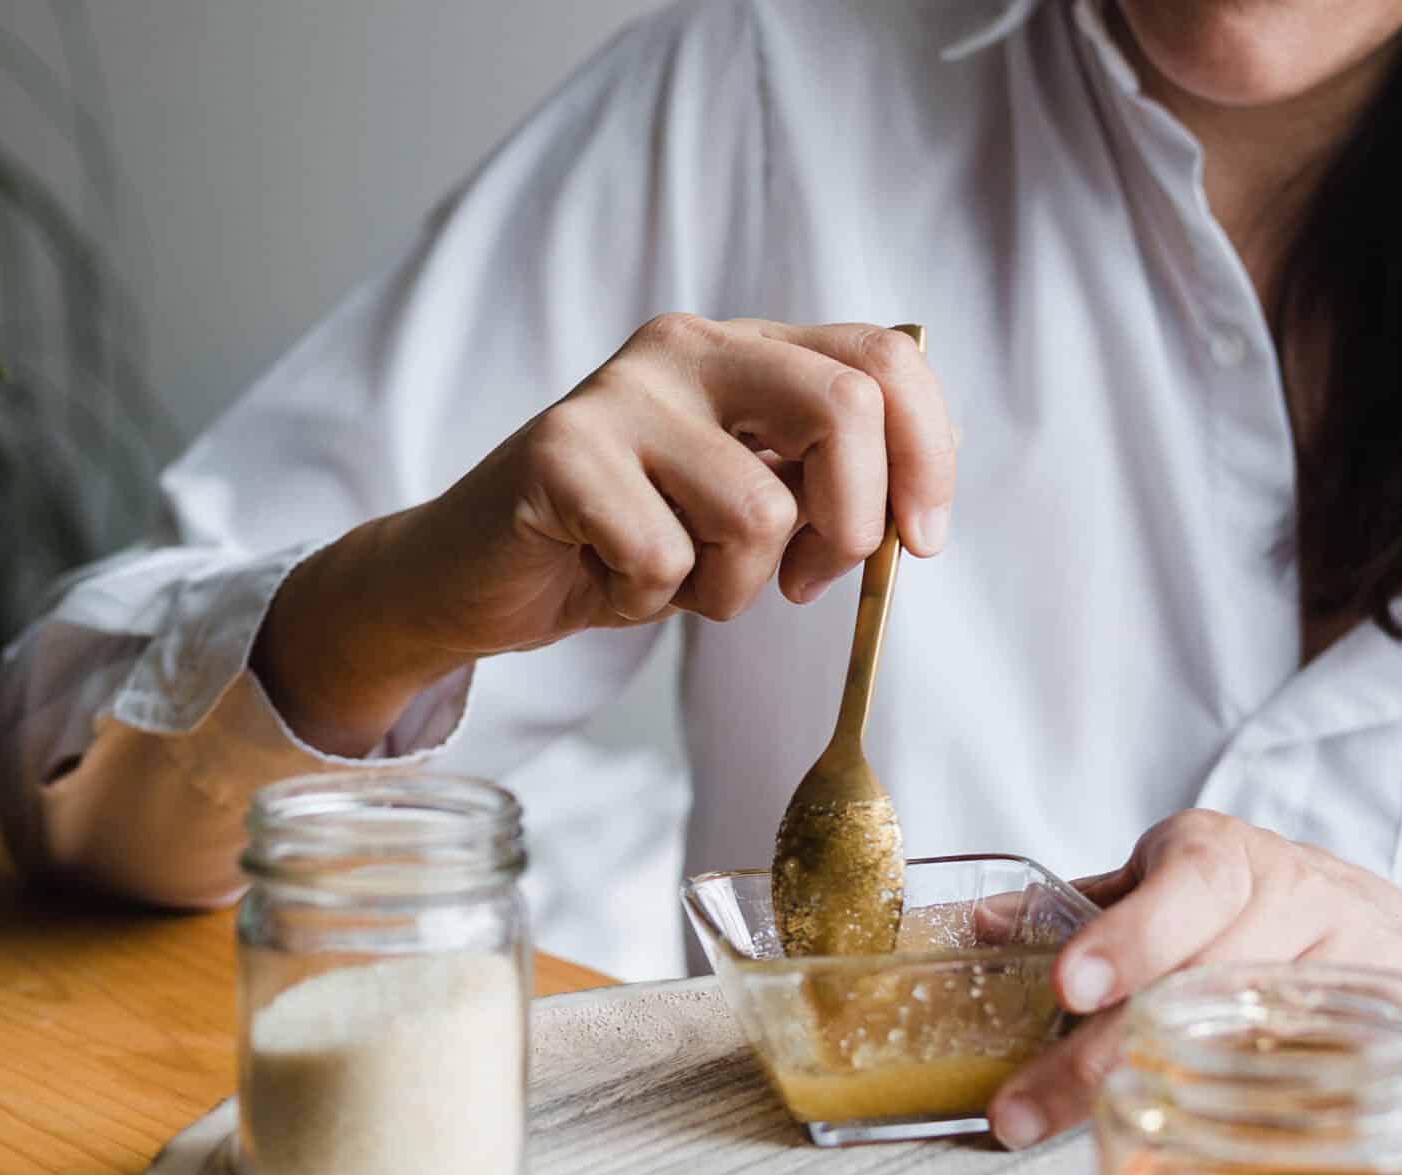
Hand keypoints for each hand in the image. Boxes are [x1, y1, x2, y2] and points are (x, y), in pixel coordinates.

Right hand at [255, 315, 956, 752]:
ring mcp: (621, 392)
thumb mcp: (747, 507)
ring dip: (730, 588)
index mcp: (748, 349)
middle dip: (850, 526)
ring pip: (758, 511)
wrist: (474, 572)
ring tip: (672, 578)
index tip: (918, 541)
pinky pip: (664, 557)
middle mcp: (689, 347)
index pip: (885, 360)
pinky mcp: (560, 451)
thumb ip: (826, 485)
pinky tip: (606, 575)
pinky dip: (648, 600)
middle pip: (844, 410)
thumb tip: (917, 507)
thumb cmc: (623, 542)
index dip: (927, 457)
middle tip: (803, 581)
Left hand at [986, 810, 1401, 1148]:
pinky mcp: (1376, 1038)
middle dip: (1102, 1054)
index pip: (1187, 886)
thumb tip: (978, 927)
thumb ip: (1081, 909)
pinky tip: (1195, 1157)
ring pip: (1250, 1037)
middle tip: (1022, 1113)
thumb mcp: (1172, 886)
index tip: (1070, 986)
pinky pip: (1309, 1087)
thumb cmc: (1263, 910)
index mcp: (1222, 859)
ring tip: (1091, 1143)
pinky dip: (1251, 1122)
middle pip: (1198, 982)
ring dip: (1170, 1096)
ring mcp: (1339, 973)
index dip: (1130, 936)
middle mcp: (1288, 903)